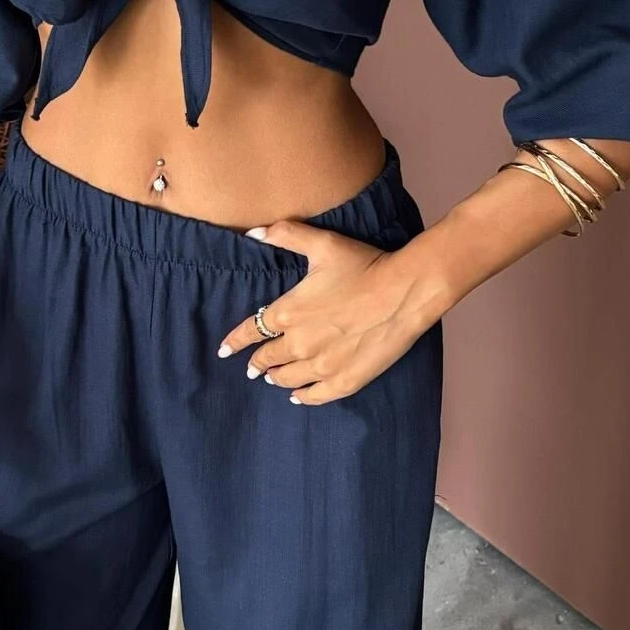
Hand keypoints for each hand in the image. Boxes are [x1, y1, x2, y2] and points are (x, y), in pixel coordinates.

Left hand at [218, 220, 430, 404]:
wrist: (404, 292)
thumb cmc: (364, 265)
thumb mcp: (322, 243)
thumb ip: (284, 235)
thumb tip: (252, 233)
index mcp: (288, 313)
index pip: (251, 332)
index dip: (235, 342)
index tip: (224, 351)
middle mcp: (300, 344)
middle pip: (268, 359)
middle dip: (257, 363)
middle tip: (252, 368)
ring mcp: (322, 365)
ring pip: (288, 379)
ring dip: (276, 378)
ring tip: (272, 379)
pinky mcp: (345, 380)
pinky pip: (315, 395)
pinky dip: (303, 397)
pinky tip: (297, 397)